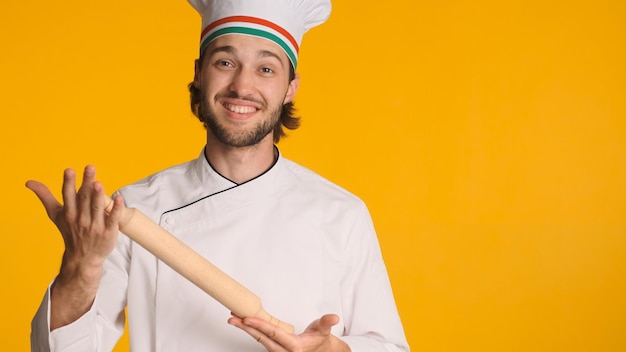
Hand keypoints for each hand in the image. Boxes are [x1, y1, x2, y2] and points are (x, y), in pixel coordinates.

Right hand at [26, 165, 123, 328]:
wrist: (83, 258)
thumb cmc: (70, 231)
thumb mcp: (56, 215)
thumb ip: (45, 196)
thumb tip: (28, 182)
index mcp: (69, 213)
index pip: (68, 196)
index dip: (69, 183)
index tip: (69, 170)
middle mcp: (81, 219)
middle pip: (84, 198)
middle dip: (86, 183)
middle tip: (89, 168)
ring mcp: (95, 226)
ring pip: (97, 209)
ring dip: (98, 196)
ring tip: (98, 183)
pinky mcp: (108, 232)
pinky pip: (113, 219)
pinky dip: (116, 209)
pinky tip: (119, 198)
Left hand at [228, 313, 350, 351]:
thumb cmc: (321, 341)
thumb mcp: (324, 330)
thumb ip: (327, 322)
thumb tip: (333, 317)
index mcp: (294, 347)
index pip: (273, 333)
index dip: (259, 325)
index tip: (246, 318)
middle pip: (261, 338)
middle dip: (246, 327)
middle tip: (232, 318)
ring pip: (259, 340)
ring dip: (247, 330)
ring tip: (235, 319)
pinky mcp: (275, 350)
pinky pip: (261, 340)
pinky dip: (252, 332)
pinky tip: (245, 324)